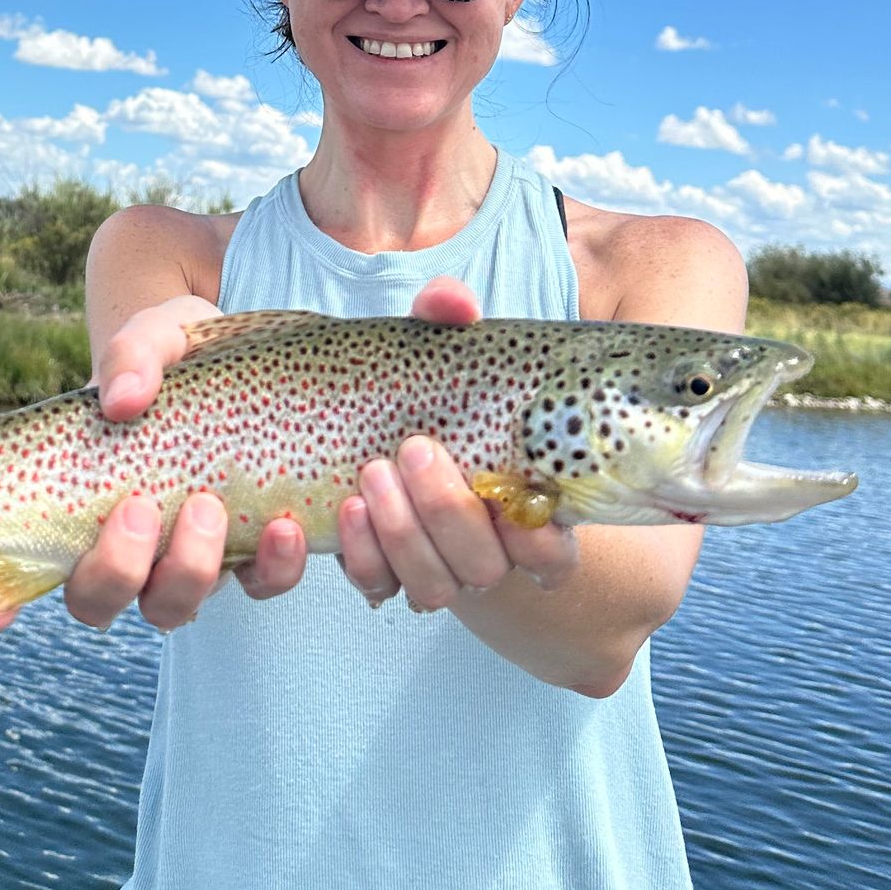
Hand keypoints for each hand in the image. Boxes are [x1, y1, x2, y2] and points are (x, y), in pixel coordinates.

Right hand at [0, 292, 307, 635]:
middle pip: (99, 600)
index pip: (19, 569)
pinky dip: (271, 570)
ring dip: (187, 573)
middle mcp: (123, 544)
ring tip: (208, 508)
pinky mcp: (249, 549)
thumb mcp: (155, 335)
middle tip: (141, 507)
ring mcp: (184, 555)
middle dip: (116, 569)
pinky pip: (259, 585)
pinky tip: (285, 528)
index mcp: (77, 499)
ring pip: (172, 607)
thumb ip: (134, 355)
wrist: (246, 352)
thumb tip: (120, 400)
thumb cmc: (176, 351)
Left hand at [336, 275, 578, 610]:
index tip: (502, 487)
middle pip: (483, 568)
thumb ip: (446, 322)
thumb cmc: (425, 391)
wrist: (365, 421)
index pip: (550, 554)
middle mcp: (482, 552)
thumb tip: (454, 302)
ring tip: (371, 472)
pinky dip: (359, 555)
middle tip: (412, 448)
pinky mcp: (380, 571)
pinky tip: (340, 509)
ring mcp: (431, 568)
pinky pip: (375, 586)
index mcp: (521, 509)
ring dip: (401, 535)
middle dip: (446, 511)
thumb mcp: (436, 351)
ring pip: (431, 587)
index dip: (535, 539)